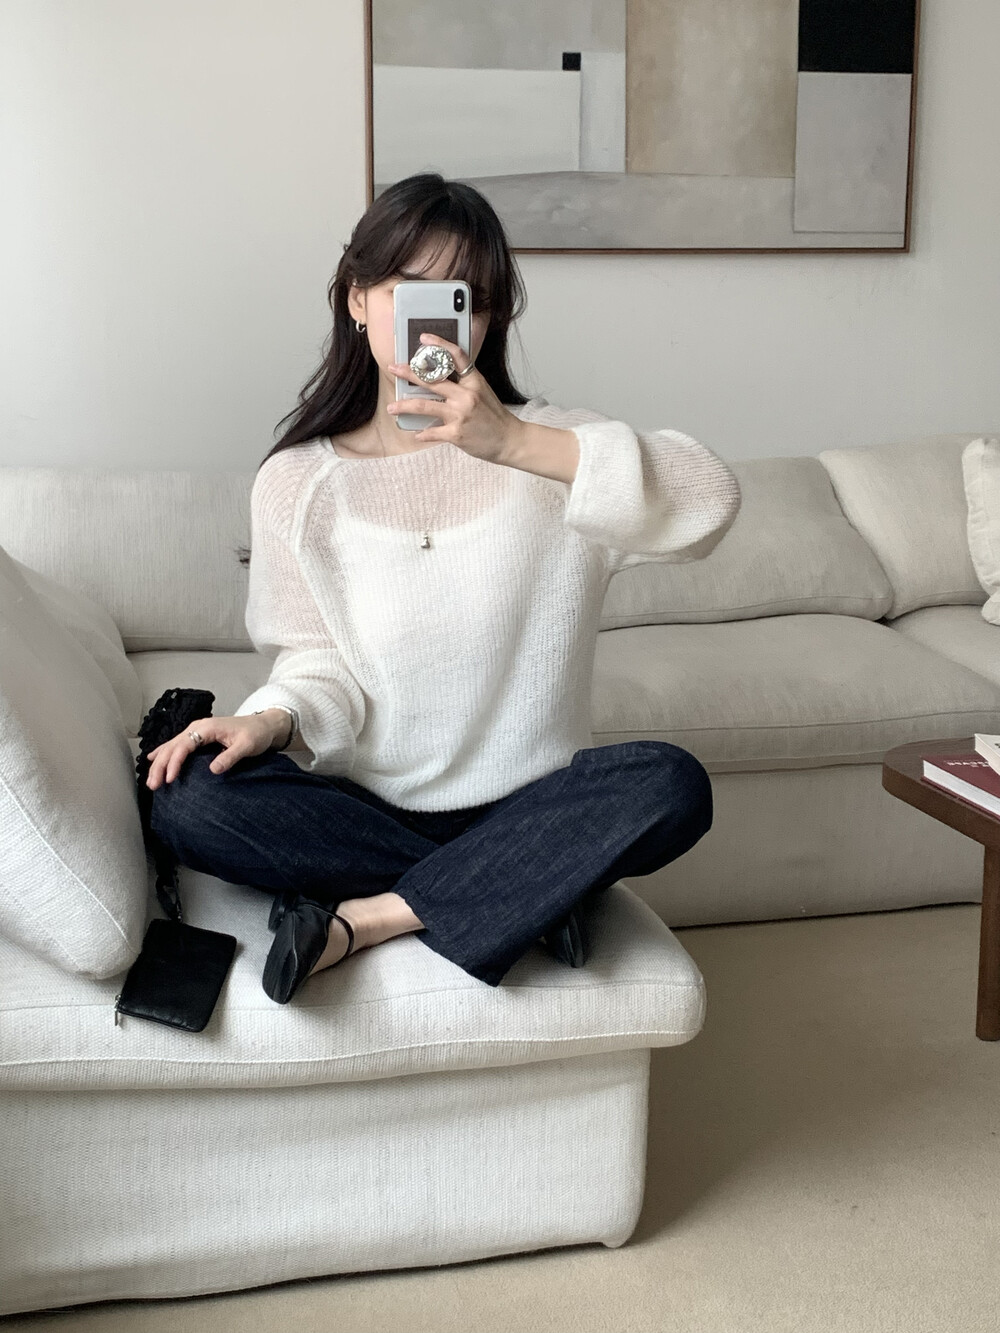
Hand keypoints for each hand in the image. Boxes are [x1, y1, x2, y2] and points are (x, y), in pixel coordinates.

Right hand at [144, 713, 280, 788]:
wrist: (263, 725)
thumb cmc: (256, 734)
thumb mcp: (247, 746)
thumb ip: (230, 757)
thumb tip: (212, 770)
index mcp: (207, 728)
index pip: (184, 745)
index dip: (175, 762)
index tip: (170, 779)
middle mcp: (198, 727)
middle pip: (172, 746)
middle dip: (160, 765)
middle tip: (153, 785)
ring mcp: (197, 731)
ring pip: (171, 746)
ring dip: (159, 762)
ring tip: (151, 780)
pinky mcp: (199, 736)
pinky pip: (177, 745)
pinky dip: (164, 753)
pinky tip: (152, 758)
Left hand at [386, 332, 525, 464]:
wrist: (510, 440)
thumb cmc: (495, 418)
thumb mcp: (484, 392)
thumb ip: (464, 384)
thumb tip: (439, 381)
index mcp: (474, 381)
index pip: (456, 355)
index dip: (439, 343)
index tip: (424, 338)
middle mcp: (466, 395)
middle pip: (432, 379)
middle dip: (409, 373)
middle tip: (394, 368)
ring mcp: (461, 414)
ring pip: (425, 406)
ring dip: (405, 406)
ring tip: (392, 407)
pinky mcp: (457, 433)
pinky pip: (432, 432)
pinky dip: (423, 433)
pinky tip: (416, 433)